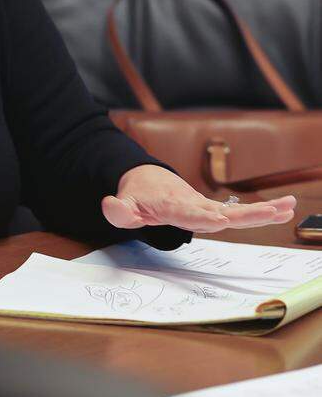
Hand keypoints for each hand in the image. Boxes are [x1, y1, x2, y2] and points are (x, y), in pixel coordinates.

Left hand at [102, 165, 296, 231]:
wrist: (145, 177)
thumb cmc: (135, 194)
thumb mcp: (122, 204)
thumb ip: (117, 210)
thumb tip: (109, 205)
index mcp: (173, 205)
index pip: (189, 214)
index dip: (202, 217)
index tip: (218, 220)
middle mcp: (193, 205)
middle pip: (222, 211)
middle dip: (247, 213)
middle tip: (273, 210)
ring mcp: (204, 207)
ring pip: (235, 211)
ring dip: (262, 211)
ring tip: (288, 207)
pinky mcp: (211, 209)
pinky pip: (236, 212)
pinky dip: (259, 212)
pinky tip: (283, 211)